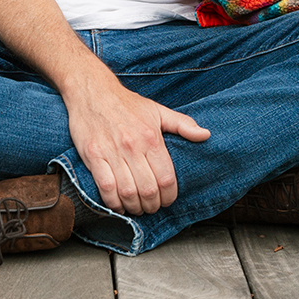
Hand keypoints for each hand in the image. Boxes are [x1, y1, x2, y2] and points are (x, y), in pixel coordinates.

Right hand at [64, 75, 209, 215]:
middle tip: (152, 207)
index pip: (166, 178)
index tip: (167, 200)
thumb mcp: (158, 110)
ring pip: (127, 192)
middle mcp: (132, 146)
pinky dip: (113, 203)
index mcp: (151, 137)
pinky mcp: (93, 155)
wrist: (93, 91)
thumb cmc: (126, 103)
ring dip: (134, 207)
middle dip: (152, 205)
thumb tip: (205, 135)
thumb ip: (182, 124)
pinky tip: (118, 204)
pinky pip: (106, 188)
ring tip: (136, 207)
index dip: (169, 196)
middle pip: (148, 189)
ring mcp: (111, 152)